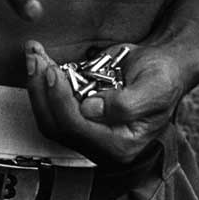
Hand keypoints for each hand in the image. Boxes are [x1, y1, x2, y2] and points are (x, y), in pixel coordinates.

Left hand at [24, 41, 184, 163]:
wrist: (164, 66)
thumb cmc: (164, 77)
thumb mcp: (155, 88)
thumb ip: (126, 104)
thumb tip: (90, 109)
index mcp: (121, 145)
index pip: (78, 129)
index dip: (60, 101)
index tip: (53, 72)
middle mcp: (100, 142)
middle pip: (56, 124)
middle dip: (41, 90)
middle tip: (36, 59)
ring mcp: (86, 128)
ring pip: (48, 114)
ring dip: (36, 83)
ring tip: (34, 54)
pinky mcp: (77, 113)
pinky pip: (51, 102)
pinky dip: (42, 79)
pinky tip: (40, 57)